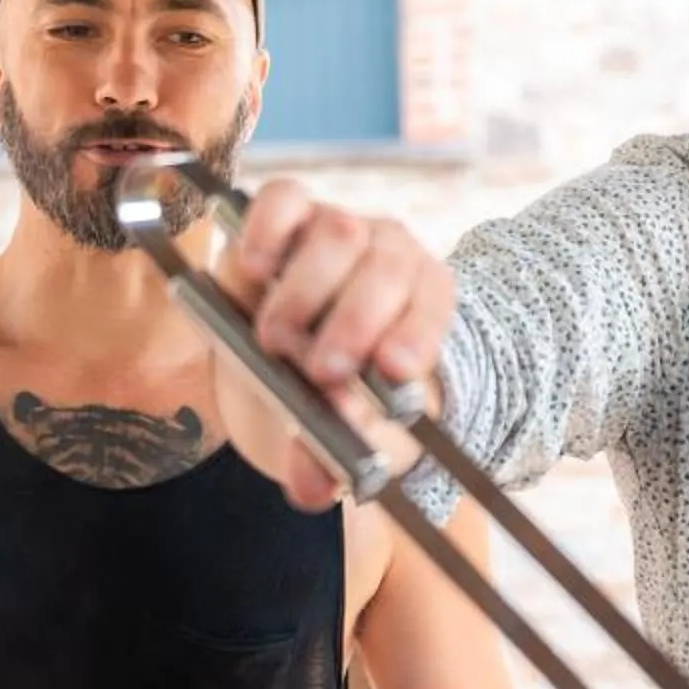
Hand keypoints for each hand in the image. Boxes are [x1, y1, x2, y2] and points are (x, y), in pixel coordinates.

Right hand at [210, 178, 457, 511]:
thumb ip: (323, 459)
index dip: (416, 334)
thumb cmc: (325, 388)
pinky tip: (255, 269)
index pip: (434, 304)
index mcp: (422, 301)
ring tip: (277, 340)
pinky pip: (285, 199)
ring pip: (340, 231)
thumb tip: (308, 489)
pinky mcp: (288, 210)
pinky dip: (269, 229)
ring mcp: (339, 225)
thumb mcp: (335, 430)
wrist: (287, 348)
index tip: (393, 372)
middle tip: (321, 370)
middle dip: (356, 321)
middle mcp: (389, 253)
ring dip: (305, 291)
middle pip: (389, 266)